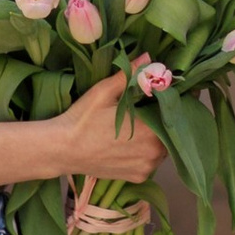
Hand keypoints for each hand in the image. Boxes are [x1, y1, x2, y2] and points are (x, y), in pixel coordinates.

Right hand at [53, 66, 159, 183]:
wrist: (62, 150)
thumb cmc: (82, 119)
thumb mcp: (104, 92)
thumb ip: (130, 75)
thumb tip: (148, 57)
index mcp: (151, 129)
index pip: (172, 112)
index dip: (170, 101)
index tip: (162, 94)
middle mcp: (155, 152)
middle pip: (169, 131)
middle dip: (162, 118)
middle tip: (147, 108)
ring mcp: (147, 167)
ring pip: (162, 147)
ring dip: (156, 136)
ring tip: (139, 125)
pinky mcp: (138, 177)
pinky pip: (151, 161)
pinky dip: (146, 151)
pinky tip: (132, 142)